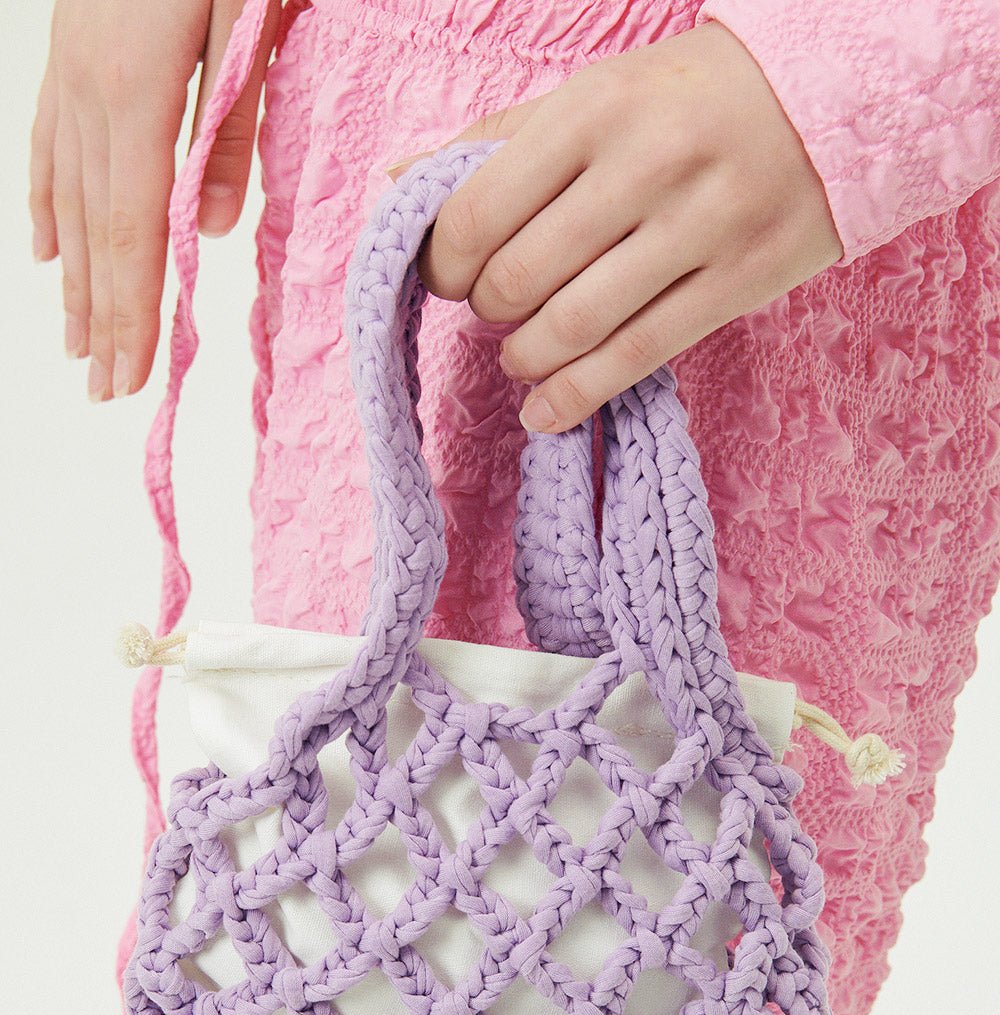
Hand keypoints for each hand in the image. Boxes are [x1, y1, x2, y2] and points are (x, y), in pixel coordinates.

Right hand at [28, 0, 281, 402]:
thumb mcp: (251, 23)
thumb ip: (231, 127)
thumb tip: (208, 230)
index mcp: (138, 94)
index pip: (132, 233)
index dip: (130, 312)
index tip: (133, 377)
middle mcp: (89, 92)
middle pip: (95, 232)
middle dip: (102, 318)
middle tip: (107, 390)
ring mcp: (68, 72)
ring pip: (65, 197)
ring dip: (72, 278)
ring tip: (75, 342)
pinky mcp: (68, 53)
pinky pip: (47, 145)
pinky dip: (48, 205)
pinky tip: (45, 250)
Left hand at [385, 20, 843, 433]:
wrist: (828, 101)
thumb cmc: (686, 102)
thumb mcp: (592, 94)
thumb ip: (495, 140)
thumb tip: (400, 185)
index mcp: (593, 109)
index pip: (478, 211)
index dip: (444, 264)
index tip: (447, 278)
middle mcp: (644, 165)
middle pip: (520, 278)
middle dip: (487, 311)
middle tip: (494, 311)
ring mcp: (697, 228)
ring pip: (574, 326)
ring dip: (527, 358)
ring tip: (522, 355)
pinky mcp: (736, 283)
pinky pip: (636, 358)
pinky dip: (575, 396)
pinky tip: (546, 410)